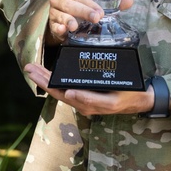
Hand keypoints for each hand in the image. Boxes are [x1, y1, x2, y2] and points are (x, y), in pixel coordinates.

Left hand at [23, 63, 154, 116]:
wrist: (141, 99)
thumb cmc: (127, 97)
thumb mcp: (111, 100)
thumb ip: (91, 100)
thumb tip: (70, 94)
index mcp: (85, 103)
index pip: (61, 92)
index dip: (48, 84)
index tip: (37, 74)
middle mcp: (82, 102)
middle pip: (57, 89)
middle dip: (42, 78)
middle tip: (28, 66)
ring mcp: (84, 97)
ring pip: (61, 88)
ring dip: (47, 78)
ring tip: (34, 68)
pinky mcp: (88, 92)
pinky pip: (69, 86)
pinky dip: (58, 78)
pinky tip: (52, 72)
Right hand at [45, 0, 133, 44]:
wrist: (63, 21)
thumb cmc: (80, 8)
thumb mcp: (93, 3)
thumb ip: (111, 2)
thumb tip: (129, 1)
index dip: (91, 3)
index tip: (101, 12)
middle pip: (72, 3)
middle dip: (84, 11)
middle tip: (95, 18)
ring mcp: (54, 10)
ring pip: (62, 14)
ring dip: (69, 19)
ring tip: (75, 26)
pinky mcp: (51, 23)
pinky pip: (54, 25)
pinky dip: (58, 28)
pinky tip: (63, 30)